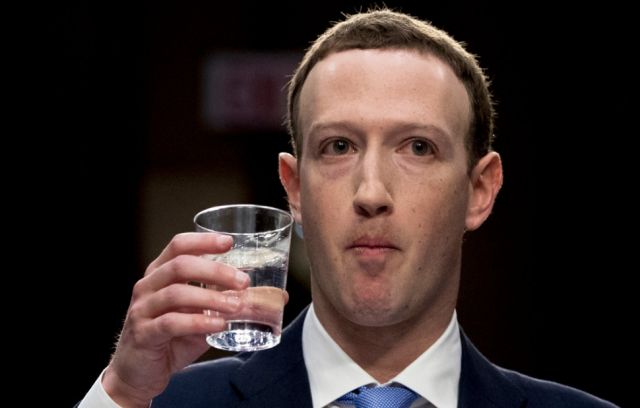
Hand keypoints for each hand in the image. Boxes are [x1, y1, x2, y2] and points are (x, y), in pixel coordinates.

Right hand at [102, 233, 248, 406]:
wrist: (139, 373)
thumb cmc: (172, 338)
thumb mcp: (202, 314)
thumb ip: (229, 302)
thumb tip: (278, 297)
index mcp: (160, 273)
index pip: (179, 245)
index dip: (203, 241)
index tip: (229, 242)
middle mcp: (148, 286)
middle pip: (181, 266)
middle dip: (215, 271)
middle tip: (243, 281)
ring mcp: (143, 309)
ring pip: (176, 294)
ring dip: (211, 298)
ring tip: (236, 306)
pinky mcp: (143, 334)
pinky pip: (171, 323)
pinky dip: (198, 322)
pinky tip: (218, 325)